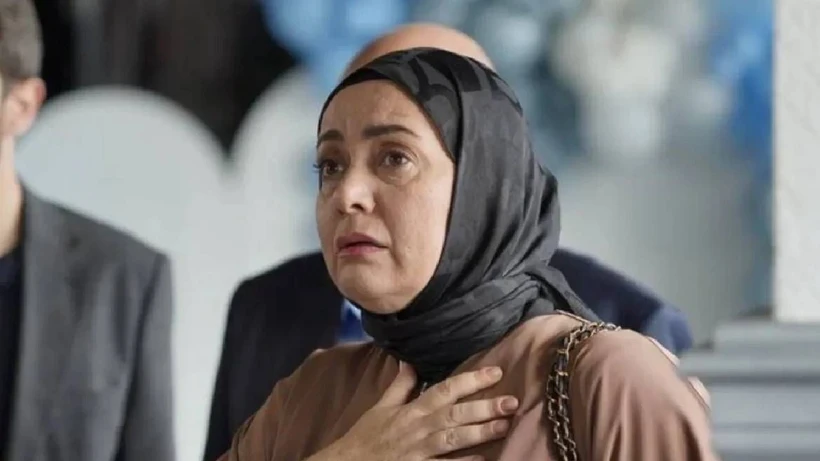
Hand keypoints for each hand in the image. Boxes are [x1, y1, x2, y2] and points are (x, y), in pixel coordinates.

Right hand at [307, 363, 517, 460]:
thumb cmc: (366, 436)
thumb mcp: (381, 407)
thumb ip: (400, 385)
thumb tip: (410, 362)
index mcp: (412, 410)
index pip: (445, 389)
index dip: (471, 380)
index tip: (495, 372)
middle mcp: (418, 428)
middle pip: (455, 413)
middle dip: (484, 406)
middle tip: (512, 401)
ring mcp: (420, 451)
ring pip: (454, 439)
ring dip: (480, 432)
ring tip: (504, 425)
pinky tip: (483, 459)